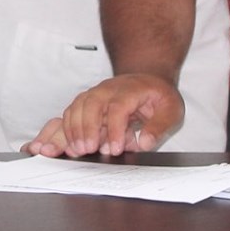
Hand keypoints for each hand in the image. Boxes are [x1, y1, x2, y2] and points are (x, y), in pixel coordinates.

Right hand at [26, 74, 181, 157]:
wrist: (147, 80)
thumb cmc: (158, 97)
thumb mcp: (172, 110)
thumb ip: (159, 126)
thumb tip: (145, 143)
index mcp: (129, 90)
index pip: (118, 108)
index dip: (114, 129)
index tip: (114, 149)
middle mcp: (107, 90)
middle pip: (90, 104)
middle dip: (86, 128)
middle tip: (86, 150)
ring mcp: (93, 95)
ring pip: (75, 107)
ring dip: (71, 129)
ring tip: (72, 151)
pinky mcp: (85, 104)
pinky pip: (68, 113)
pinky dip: (60, 129)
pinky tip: (57, 143)